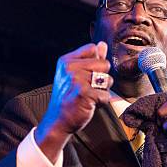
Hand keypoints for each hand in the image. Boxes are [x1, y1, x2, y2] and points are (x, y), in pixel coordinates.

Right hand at [35, 41, 112, 162]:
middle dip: (102, 78)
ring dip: (102, 91)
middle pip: (104, 64)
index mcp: (67, 61)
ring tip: (89, 96)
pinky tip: (90, 104)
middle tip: (88, 89)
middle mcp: (70, 68)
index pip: (93, 48)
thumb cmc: (68, 98)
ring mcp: (76, 80)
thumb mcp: (75, 75)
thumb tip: (102, 45)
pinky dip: (102, 102)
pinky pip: (106, 95)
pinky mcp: (84, 93)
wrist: (58, 121)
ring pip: (107, 80)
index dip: (96, 62)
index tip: (87, 75)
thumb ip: (90, 59)